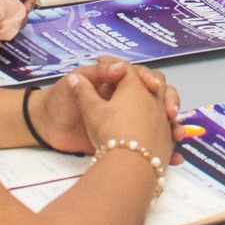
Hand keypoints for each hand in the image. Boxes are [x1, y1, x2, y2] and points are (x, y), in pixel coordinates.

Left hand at [29, 58, 184, 157]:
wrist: (46, 128)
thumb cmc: (59, 100)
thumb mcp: (75, 81)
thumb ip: (96, 73)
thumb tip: (121, 67)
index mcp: (117, 83)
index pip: (142, 77)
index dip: (151, 80)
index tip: (153, 87)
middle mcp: (127, 101)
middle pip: (159, 97)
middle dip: (170, 103)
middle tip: (170, 113)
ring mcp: (129, 122)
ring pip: (160, 122)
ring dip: (173, 127)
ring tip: (178, 134)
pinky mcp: (126, 142)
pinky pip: (151, 145)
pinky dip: (166, 151)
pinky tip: (175, 157)